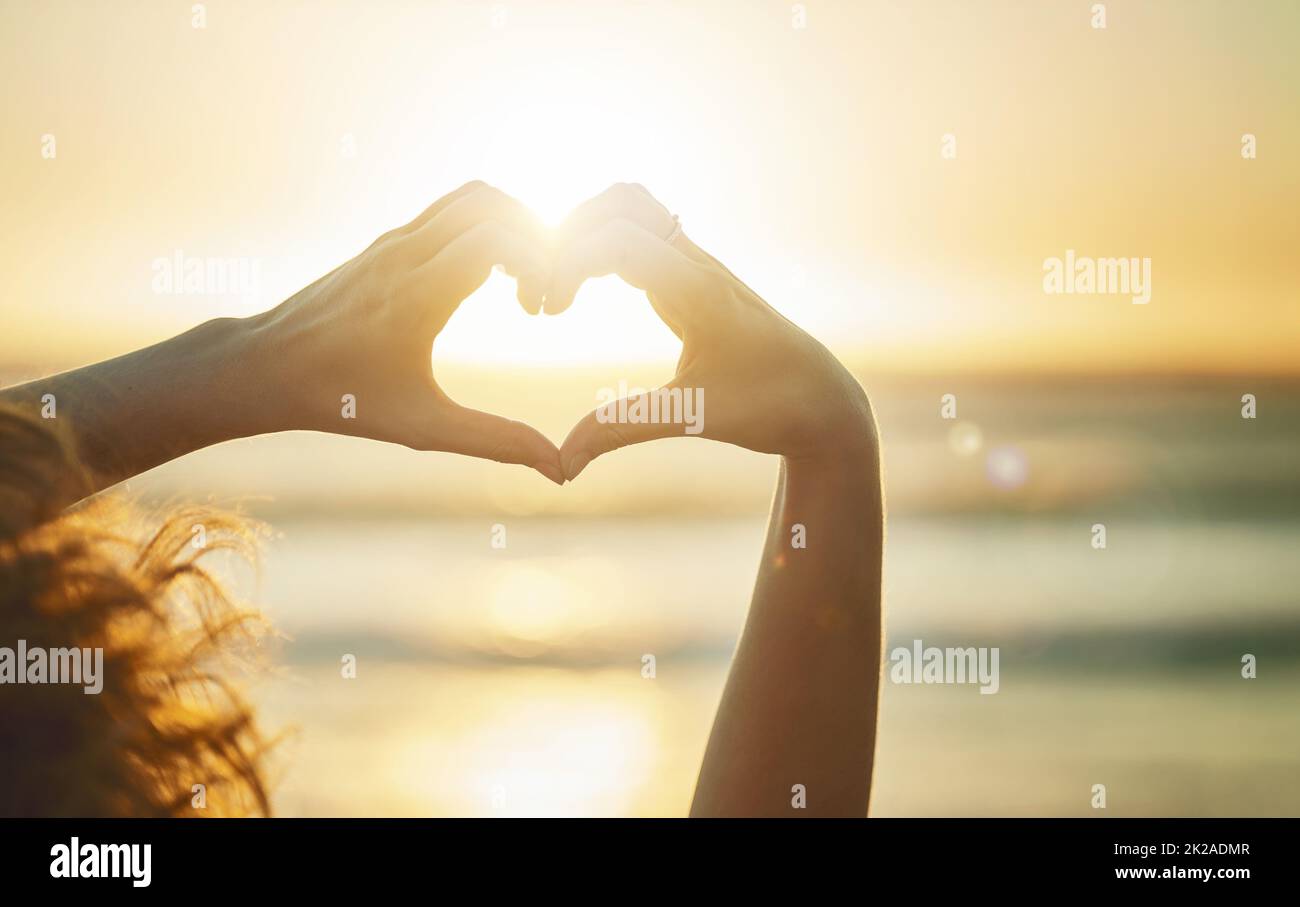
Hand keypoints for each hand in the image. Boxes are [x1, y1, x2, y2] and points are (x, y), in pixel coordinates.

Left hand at [245, 181, 565, 483]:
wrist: (264, 367)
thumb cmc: (342, 401)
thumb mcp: (423, 428)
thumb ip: (495, 441)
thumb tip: (558, 469)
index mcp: (416, 293)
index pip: (496, 239)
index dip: (538, 262)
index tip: (541, 309)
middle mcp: (404, 254)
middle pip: (489, 202)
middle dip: (533, 236)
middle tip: (540, 290)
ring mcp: (392, 242)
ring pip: (468, 197)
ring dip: (510, 225)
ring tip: (522, 280)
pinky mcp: (385, 243)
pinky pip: (447, 211)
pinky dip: (483, 227)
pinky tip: (488, 277)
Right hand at [545, 184, 875, 479]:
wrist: (824, 401)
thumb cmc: (769, 407)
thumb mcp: (692, 417)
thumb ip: (623, 429)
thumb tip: (561, 465)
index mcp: (698, 288)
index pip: (617, 239)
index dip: (568, 264)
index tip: (550, 312)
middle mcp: (697, 264)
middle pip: (621, 201)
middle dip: (570, 234)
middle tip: (549, 293)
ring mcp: (696, 265)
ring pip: (632, 208)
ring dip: (585, 232)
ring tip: (560, 286)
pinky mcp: (693, 278)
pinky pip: (641, 234)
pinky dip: (601, 245)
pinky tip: (583, 289)